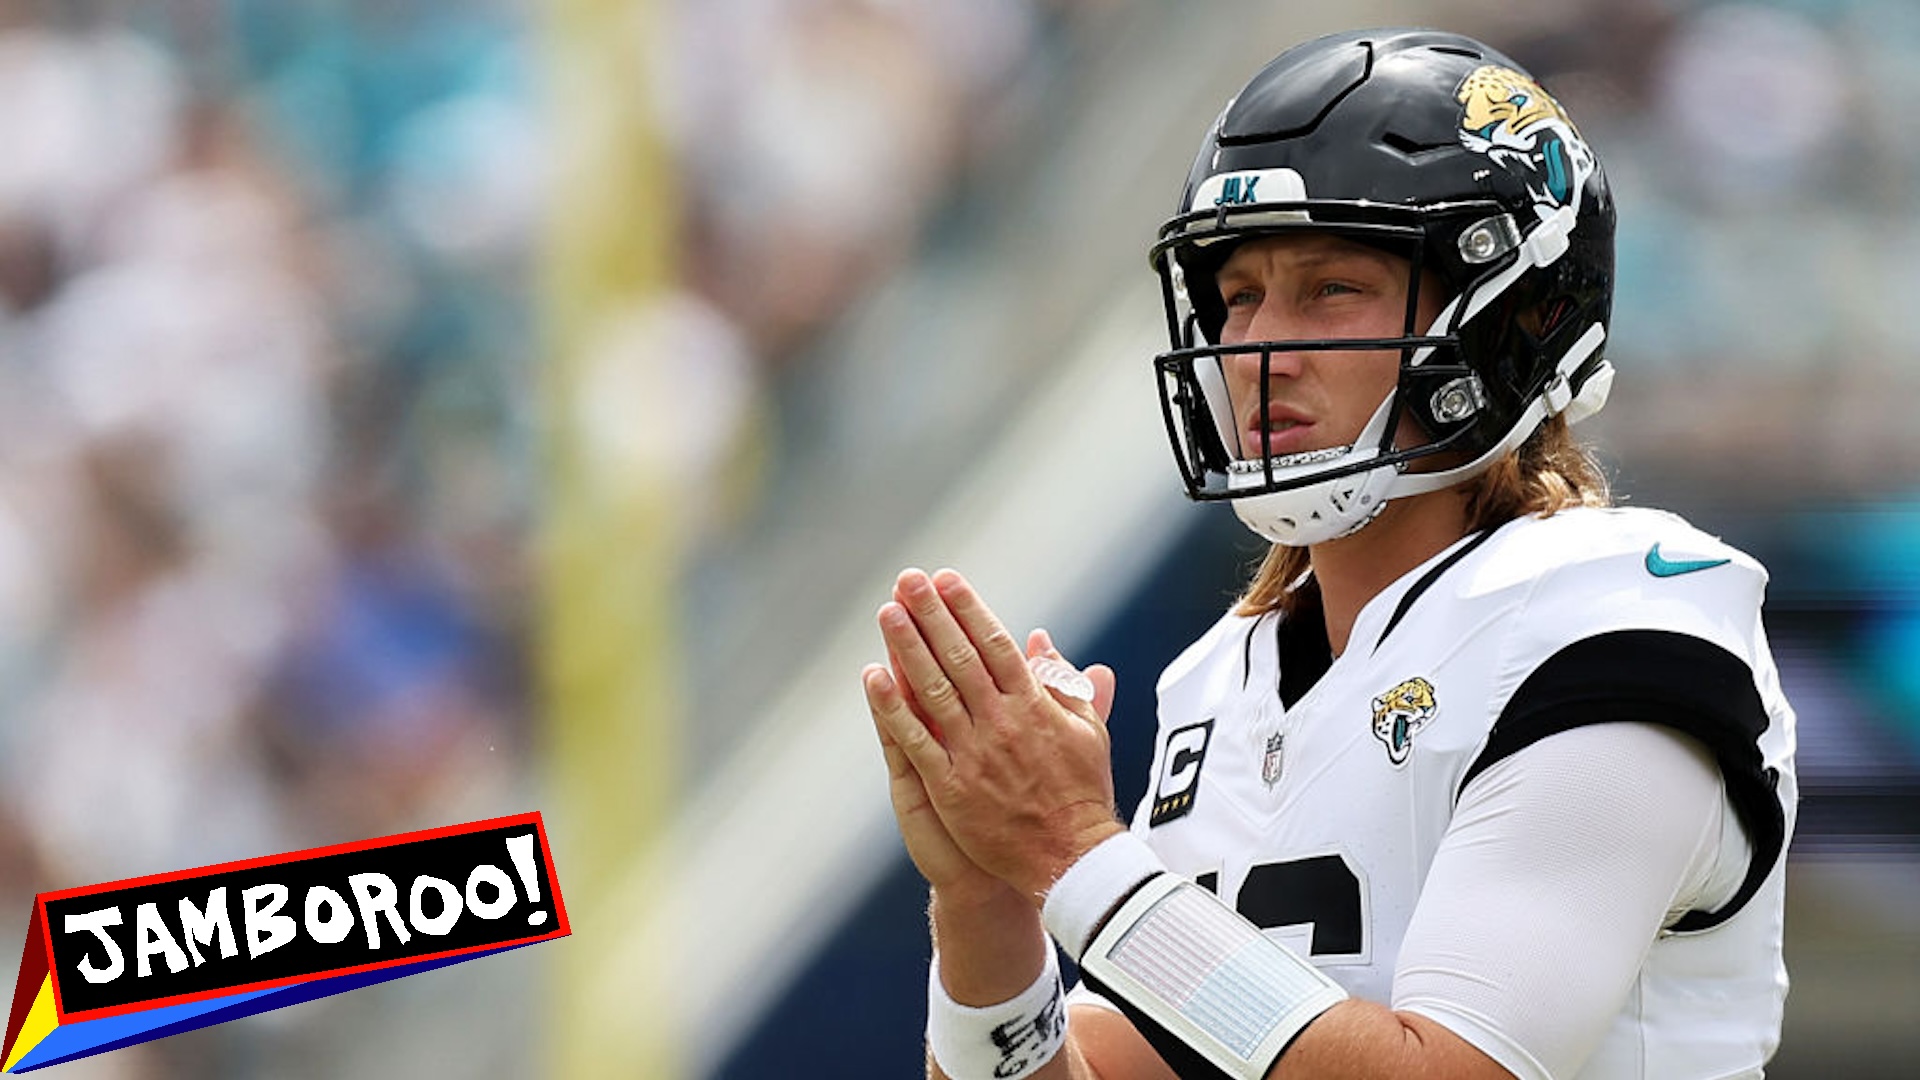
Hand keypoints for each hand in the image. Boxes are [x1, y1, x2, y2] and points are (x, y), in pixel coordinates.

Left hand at [868, 568, 1121, 901]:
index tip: (947, 579)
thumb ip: (1063, 683)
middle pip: (959, 657)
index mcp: (1035, 706)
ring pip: (933, 690)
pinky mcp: (950, 787)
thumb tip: (1040, 639)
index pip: (995, 644)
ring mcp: (973, 754)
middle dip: (932, 615)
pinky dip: (892, 707)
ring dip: (907, 648)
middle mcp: (1002, 723)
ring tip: (888, 613)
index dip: (968, 608)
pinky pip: (915, 740)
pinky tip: (873, 677)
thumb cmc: (1082, 795)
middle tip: (908, 580)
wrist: (1070, 859)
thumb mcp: (1086, 731)